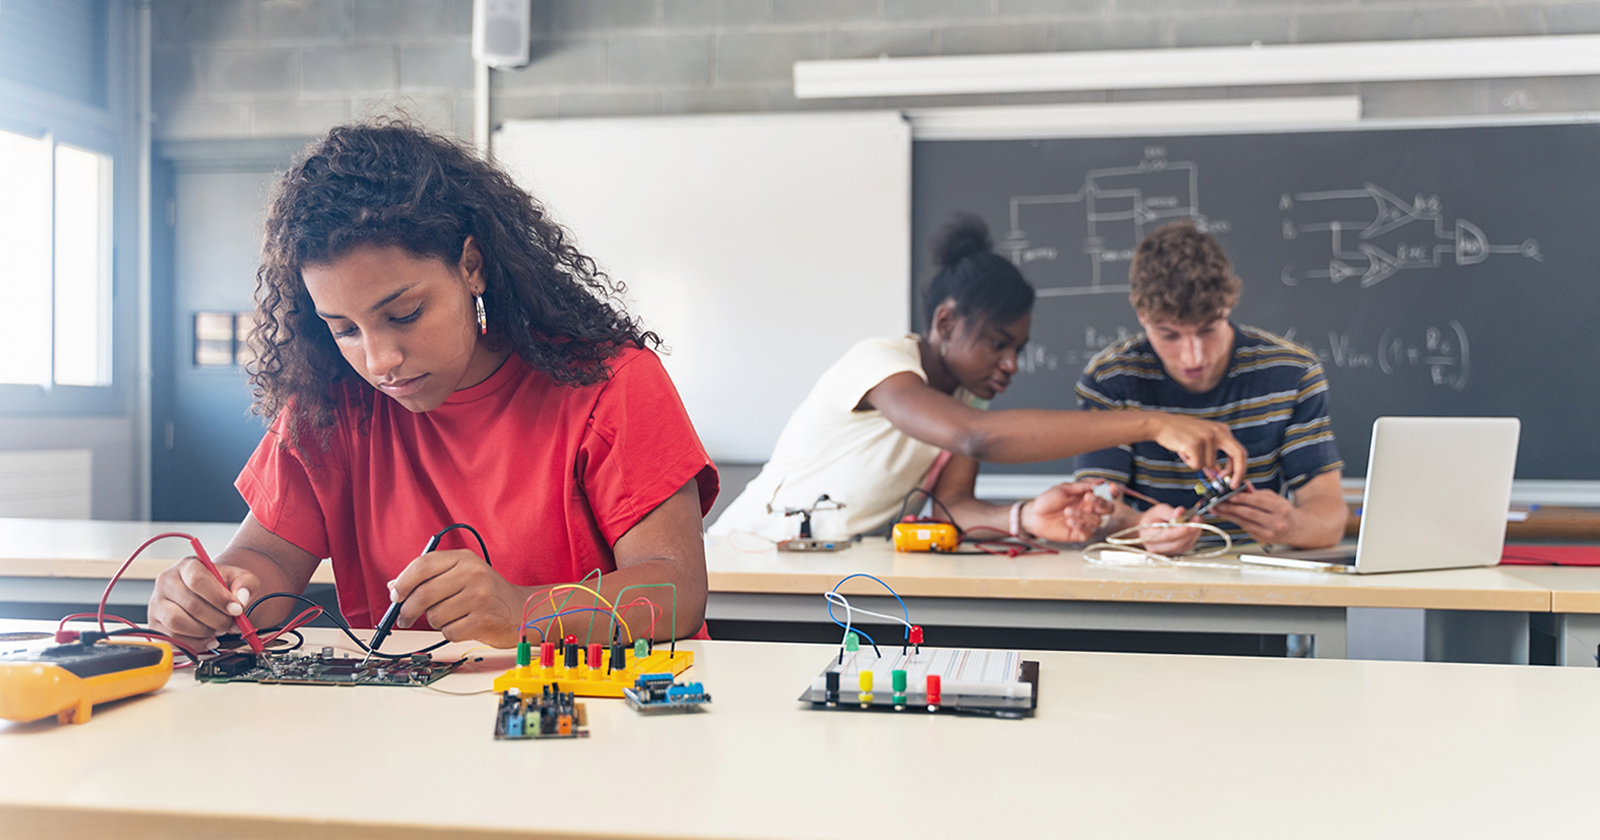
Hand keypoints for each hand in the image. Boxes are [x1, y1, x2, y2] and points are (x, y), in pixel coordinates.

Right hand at [149, 556, 259, 651]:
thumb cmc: (220, 585)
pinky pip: (173, 639)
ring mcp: (157, 603)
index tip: (237, 609)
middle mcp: (166, 582)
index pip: (198, 580)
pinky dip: (195, 644)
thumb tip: (241, 599)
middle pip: (190, 604)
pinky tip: (209, 639)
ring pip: (177, 623)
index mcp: (187, 566)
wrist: (206, 593)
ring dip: (205, 631)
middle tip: (230, 624)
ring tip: (218, 629)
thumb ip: (245, 584)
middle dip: (217, 619)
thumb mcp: (238, 578)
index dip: (219, 597)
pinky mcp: (155, 624)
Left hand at [391, 548, 525, 647]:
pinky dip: (450, 632)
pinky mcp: (483, 620)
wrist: (521, 609)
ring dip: (435, 622)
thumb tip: (394, 585)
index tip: (395, 595)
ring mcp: (480, 597)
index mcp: (464, 559)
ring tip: (451, 617)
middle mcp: (472, 574)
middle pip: (424, 594)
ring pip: (434, 616)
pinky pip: (448, 632)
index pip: (422, 565)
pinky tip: (463, 625)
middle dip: (408, 610)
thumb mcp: (461, 575)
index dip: (403, 582)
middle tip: (404, 617)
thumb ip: (429, 577)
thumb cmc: (488, 593)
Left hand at [1024, 481, 1115, 541]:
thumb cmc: (1047, 500)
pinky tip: (1069, 521)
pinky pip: (1088, 532)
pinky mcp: (1079, 534)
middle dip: (1101, 503)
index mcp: (1087, 497)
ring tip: (1067, 511)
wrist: (1034, 515)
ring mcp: (1085, 522)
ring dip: (1083, 515)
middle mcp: (1088, 510)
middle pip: (1107, 509)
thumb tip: (1100, 481)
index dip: (1113, 492)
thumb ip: (1082, 486)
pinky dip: (1080, 526)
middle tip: (1088, 498)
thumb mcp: (1064, 488)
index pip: (1106, 496)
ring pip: (1097, 521)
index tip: (1111, 487)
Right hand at [1137, 504, 1200, 555]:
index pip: (1167, 536)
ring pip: (1184, 546)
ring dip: (1194, 533)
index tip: (1190, 522)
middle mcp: (1155, 547)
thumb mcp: (1159, 510)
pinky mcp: (1174, 553)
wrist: (1150, 526)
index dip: (1180, 530)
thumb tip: (1180, 512)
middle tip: (1197, 518)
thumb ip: (1170, 512)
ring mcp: (1165, 552)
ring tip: (1197, 520)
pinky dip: (1193, 537)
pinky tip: (1194, 527)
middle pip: (1177, 543)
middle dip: (1190, 531)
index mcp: (1147, 536)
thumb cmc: (1153, 518)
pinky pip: (1186, 546)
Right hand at [1149, 414, 1247, 488]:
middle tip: (1229, 486)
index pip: (1240, 451)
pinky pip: (1196, 465)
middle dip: (1236, 473)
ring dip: (1197, 464)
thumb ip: (1213, 454)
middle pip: (1238, 455)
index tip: (1235, 481)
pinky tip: (1182, 452)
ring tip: (1187, 452)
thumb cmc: (1180, 434)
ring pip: (1210, 465)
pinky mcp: (1195, 444)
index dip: (1240, 469)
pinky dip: (1188, 463)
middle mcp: (1218, 431)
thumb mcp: (1202, 440)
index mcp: (1222, 430)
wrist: (1161, 425)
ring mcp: (1207, 437)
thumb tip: (1220, 474)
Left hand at [1212, 484, 1297, 544]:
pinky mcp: (1262, 539)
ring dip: (1228, 515)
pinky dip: (1235, 521)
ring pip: (1244, 522)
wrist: (1296, 530)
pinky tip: (1226, 515)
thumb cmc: (1285, 512)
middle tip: (1218, 502)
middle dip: (1231, 507)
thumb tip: (1243, 487)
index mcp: (1281, 509)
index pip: (1258, 502)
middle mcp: (1276, 522)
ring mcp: (1269, 533)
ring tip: (1217, 509)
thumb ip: (1258, 493)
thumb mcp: (1275, 498)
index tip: (1230, 495)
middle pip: (1249, 513)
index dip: (1242, 498)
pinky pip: (1245, 528)